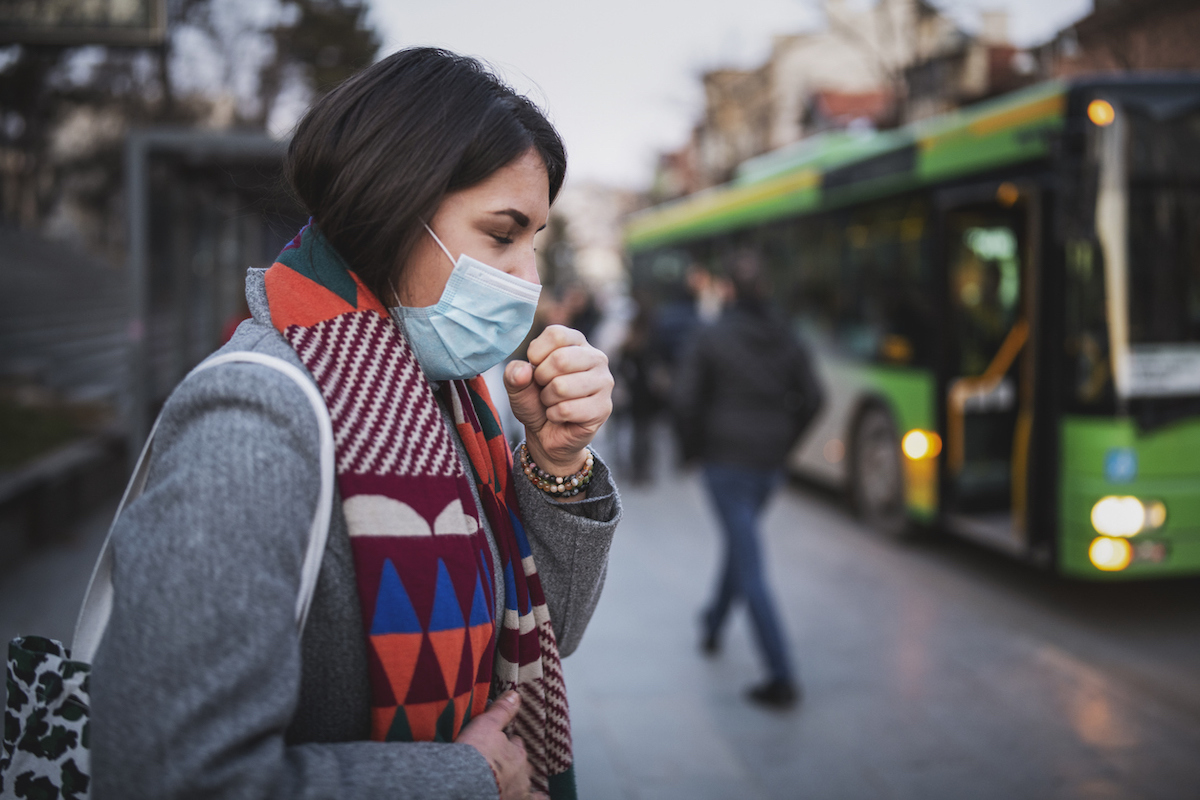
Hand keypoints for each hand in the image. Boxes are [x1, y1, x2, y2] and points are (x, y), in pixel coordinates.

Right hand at [458, 691, 547, 799]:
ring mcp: (516, 793)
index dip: (509, 743)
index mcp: (517, 754)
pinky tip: (541, 798)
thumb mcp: (486, 725)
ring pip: (523, 786)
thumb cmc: (475, 754)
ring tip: (509, 780)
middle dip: (514, 763)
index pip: (517, 745)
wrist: (464, 783)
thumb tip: (516, 694)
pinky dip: (536, 799)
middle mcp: (521, 775)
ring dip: (517, 781)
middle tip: (502, 762)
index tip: (501, 742)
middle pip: (521, 766)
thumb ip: (502, 711)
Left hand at [504, 325, 612, 475]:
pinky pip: (566, 410)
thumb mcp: (517, 384)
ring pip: (562, 386)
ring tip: (553, 402)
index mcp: (577, 342)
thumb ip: (513, 373)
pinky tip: (560, 416)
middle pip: (560, 359)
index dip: (536, 354)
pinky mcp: (603, 408)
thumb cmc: (535, 401)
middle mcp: (596, 358)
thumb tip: (523, 371)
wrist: (547, 433)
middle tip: (544, 388)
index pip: (556, 335)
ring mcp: (604, 383)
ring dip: (548, 399)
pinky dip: (554, 415)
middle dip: (541, 379)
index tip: (535, 368)